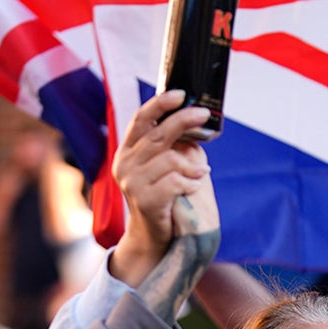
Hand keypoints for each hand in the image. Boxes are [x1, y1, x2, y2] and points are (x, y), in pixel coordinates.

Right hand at [108, 90, 214, 282]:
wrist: (152, 235)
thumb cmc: (162, 195)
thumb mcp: (161, 167)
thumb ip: (170, 145)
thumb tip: (194, 118)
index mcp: (128, 150)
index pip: (140, 119)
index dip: (159, 104)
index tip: (180, 93)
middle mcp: (125, 163)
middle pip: (158, 134)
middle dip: (183, 120)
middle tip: (202, 114)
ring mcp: (132, 183)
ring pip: (170, 159)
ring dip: (192, 165)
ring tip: (200, 173)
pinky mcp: (144, 200)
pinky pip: (176, 182)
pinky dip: (190, 183)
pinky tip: (192, 187)